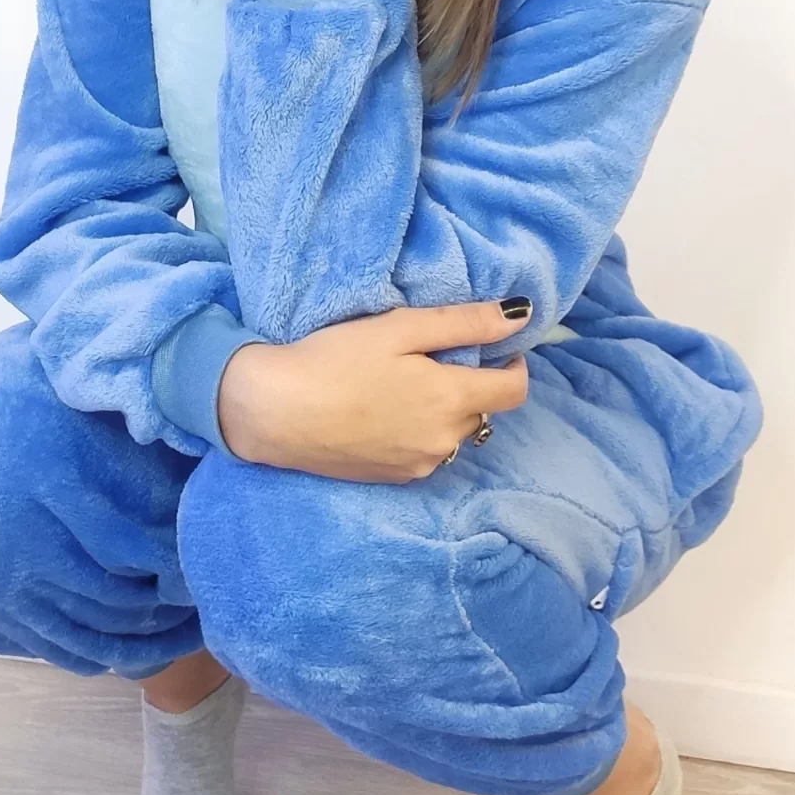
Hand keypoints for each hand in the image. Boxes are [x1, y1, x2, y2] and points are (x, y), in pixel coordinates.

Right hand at [216, 299, 529, 481]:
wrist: (274, 412)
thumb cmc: (334, 360)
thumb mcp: (400, 328)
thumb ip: (465, 323)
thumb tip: (519, 316)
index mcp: (452, 400)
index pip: (515, 390)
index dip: (514, 364)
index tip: (496, 347)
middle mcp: (445, 441)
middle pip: (484, 411)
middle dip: (472, 384)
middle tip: (432, 358)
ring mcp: (420, 466)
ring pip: (454, 434)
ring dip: (445, 411)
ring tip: (403, 385)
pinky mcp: (394, 479)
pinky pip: (427, 453)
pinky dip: (420, 432)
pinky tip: (383, 413)